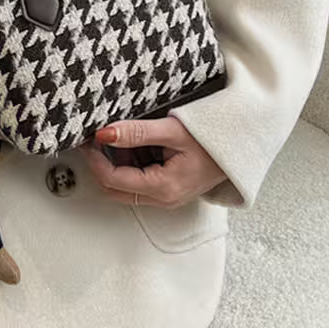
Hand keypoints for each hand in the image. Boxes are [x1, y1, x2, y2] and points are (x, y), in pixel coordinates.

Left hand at [79, 116, 227, 208]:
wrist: (240, 148)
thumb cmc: (213, 138)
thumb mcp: (172, 130)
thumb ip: (136, 132)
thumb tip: (104, 134)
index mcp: (163, 187)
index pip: (113, 180)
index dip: (95, 159)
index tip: (88, 139)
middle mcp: (162, 198)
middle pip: (114, 188)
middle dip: (101, 163)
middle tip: (94, 138)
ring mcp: (165, 196)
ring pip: (125, 185)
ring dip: (116, 162)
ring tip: (121, 135)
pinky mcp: (167, 189)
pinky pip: (139, 180)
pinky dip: (130, 163)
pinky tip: (137, 143)